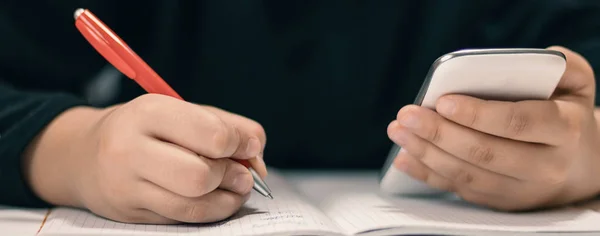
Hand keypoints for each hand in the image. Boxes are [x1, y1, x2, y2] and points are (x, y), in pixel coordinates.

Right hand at [24, 94, 266, 222]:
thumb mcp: (183, 112)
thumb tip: (258, 154)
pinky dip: (212, 210)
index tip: (249, 146)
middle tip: (243, 173)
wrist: (84, 155)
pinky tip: (219, 199)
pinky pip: (183, 218)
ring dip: (228, 198)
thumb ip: (228, 126)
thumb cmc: (147, 129)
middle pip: (201, 175)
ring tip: (236, 187)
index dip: (241, 143)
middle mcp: (131, 148)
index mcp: (149, 112)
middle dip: (233, 175)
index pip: (211, 134)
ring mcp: (126, 185)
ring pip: (193, 203)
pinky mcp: (129, 213)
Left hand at [387, 46, 599, 210]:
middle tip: (407, 114)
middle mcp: (545, 166)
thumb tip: (521, 62)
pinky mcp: (500, 202)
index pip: (518, 122)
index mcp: (564, 130)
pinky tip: (404, 157)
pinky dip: (427, 174)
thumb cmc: (566, 113)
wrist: (580, 165)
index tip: (444, 101)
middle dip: (440, 133)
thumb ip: (558, 66)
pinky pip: (459, 190)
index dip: (479, 114)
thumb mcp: (575, 83)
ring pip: (467, 174)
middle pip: (485, 153)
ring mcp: (521, 190)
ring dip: (426, 153)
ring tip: (398, 131)